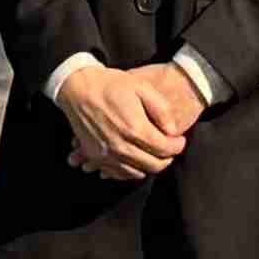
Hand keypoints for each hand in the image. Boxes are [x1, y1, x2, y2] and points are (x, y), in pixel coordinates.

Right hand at [79, 61, 203, 180]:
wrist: (78, 89)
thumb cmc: (111, 85)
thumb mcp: (142, 87)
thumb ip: (162, 110)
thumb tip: (173, 131)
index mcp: (135, 129)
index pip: (165, 150)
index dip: (177, 146)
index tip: (179, 140)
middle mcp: (121, 146)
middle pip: (154, 166)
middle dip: (167, 158)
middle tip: (169, 148)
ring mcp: (106, 154)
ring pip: (137, 173)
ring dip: (149, 166)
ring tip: (153, 153)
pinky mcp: (95, 156)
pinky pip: (118, 174)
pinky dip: (131, 170)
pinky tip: (135, 159)